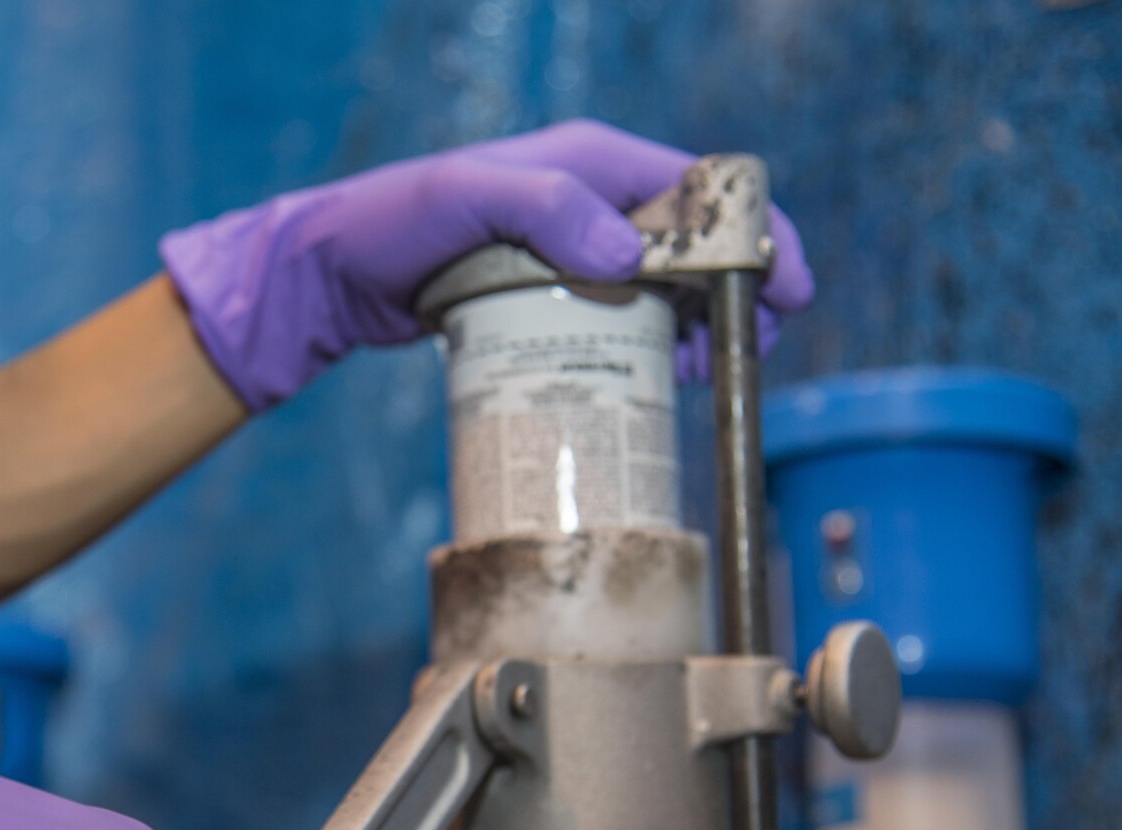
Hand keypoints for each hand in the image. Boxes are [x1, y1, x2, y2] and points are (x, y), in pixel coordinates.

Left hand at [160, 119, 813, 409]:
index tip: (785, 290)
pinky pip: (620, 314)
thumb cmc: (394, 222)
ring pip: (665, 284)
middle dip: (736, 293)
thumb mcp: (467, 197)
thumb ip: (547, 210)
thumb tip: (630, 252)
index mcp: (591, 160)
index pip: (702, 186)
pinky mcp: (550, 292)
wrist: (336, 270)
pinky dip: (649, 342)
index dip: (755, 235)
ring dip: (696, 325)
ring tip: (701, 373)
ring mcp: (572, 248)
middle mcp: (591, 198)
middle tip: (750, 352)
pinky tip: (659, 378)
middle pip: (696, 241)